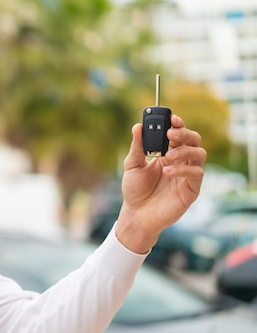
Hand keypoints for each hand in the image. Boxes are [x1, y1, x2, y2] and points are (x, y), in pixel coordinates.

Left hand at [115, 114, 206, 253]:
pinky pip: (197, 174)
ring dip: (184, 151)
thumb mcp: (132, 165)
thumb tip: (137, 126)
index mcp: (167, 153)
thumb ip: (137, 147)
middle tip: (170, 135)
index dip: (178, 124)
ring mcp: (187, 175)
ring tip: (167, 156)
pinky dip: (183, 169)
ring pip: (200, 154)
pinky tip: (167, 172)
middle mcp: (180, 161)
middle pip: (193, 140)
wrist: (136, 214)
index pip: (178, 134)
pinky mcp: (192, 189)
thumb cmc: (135, 190)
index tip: (171, 118)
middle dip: (184, 134)